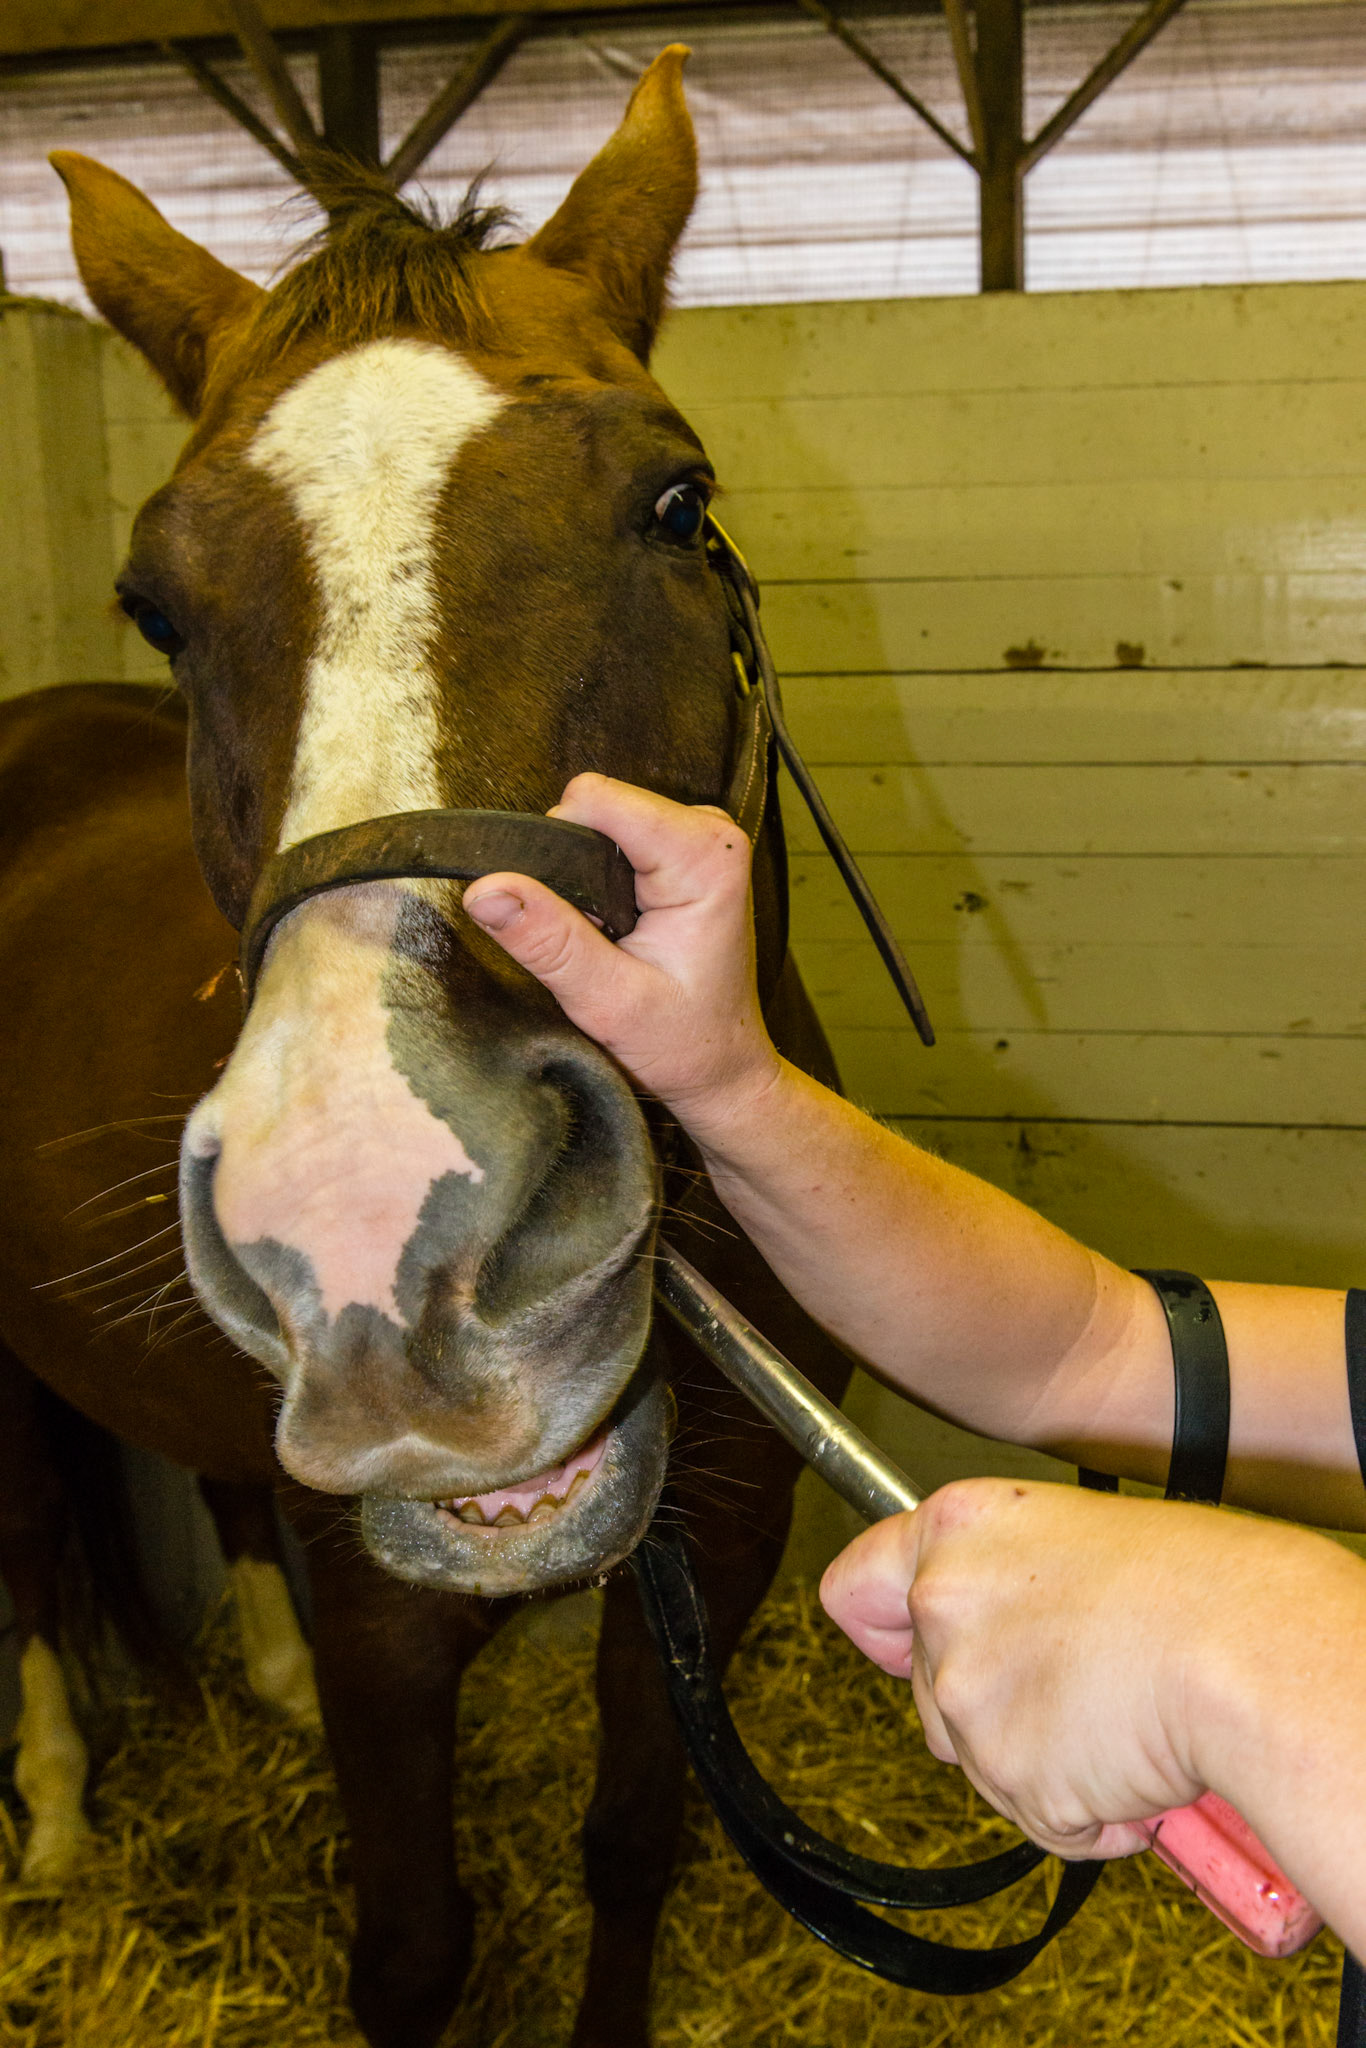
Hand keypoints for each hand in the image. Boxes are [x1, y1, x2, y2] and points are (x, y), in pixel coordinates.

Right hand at [463, 774, 780, 1133]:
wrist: (723, 1068)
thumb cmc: (684, 1042)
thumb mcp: (607, 1003)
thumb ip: (547, 940)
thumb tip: (486, 888)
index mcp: (703, 856)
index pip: (593, 801)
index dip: (557, 854)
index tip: (574, 920)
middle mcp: (709, 832)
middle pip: (596, 808)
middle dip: (574, 873)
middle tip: (599, 940)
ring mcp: (699, 837)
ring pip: (599, 822)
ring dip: (585, 882)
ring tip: (611, 939)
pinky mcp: (684, 849)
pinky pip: (613, 838)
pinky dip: (600, 883)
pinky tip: (619, 927)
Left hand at [819, 1480, 1307, 1860]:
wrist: (1246, 1653)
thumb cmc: (1199, 1585)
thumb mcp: (1077, 1539)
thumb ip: (1009, 1577)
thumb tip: (1013, 1630)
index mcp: (956, 1528)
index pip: (853, 1588)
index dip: (881, 1629)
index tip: (905, 1649)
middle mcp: (941, 1603)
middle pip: (927, 1688)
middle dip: (990, 1705)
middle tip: (1079, 1686)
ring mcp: (966, 1694)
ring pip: (980, 1759)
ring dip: (1043, 1759)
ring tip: (1122, 1716)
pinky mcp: (1008, 1773)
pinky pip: (1040, 1817)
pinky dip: (1090, 1811)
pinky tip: (1139, 1764)